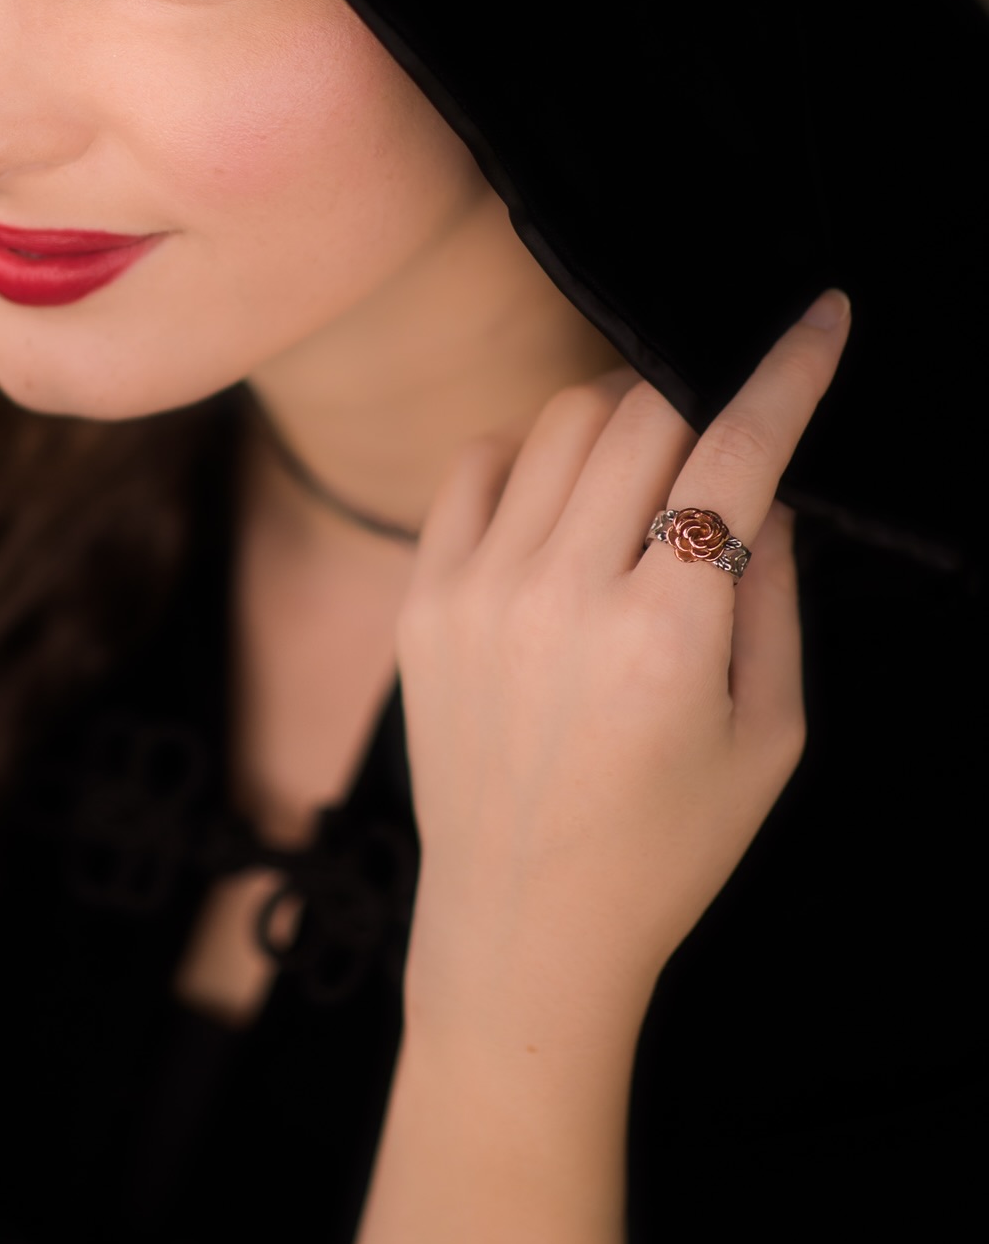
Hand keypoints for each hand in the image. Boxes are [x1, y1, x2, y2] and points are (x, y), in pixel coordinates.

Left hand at [396, 290, 851, 1053]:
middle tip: (719, 426)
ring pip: (557, 422)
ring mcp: (480, 591)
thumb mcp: (769, 736)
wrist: (524, 926)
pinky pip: (476, 464)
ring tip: (646, 475)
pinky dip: (529, 453)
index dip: (787, 371)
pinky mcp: (425, 599)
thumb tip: (765, 487)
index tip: (819, 316)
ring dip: (619, 419)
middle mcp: (563, 595)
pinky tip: (562, 500)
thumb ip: (775, 597)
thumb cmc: (665, 846)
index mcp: (665, 635)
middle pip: (640, 413)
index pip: (735, 452)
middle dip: (698, 393)